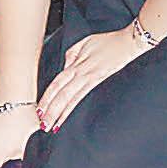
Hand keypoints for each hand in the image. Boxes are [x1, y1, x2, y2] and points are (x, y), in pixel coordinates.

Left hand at [35, 26, 153, 131]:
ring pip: (71, 99)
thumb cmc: (106, 41)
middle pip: (63, 95)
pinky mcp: (98, 82)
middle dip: (51, 110)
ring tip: (51, 125)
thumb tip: (64, 68)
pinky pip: (81, 97)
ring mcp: (91, 80)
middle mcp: (82, 74)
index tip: (39, 108)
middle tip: (42, 124)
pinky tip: (65, 117)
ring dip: (60, 113)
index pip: (57, 84)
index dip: (47, 97)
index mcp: (77, 65)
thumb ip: (70, 55)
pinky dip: (71, 108)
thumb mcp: (83, 43)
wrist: (128, 44)